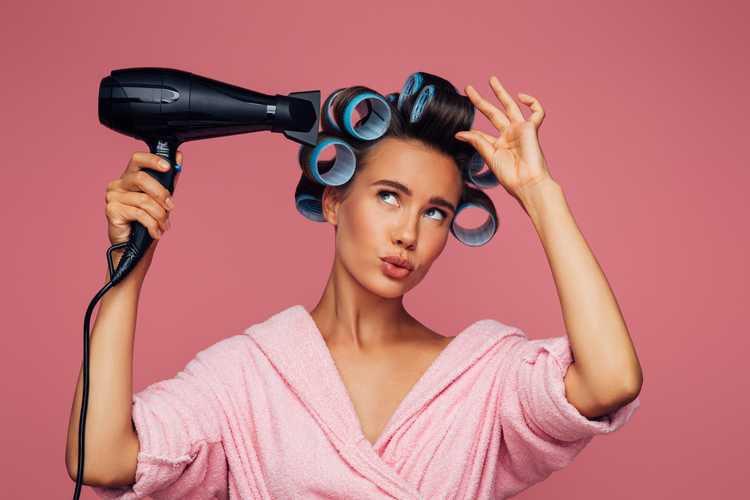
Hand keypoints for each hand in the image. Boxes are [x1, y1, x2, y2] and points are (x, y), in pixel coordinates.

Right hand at [105, 150, 181, 244]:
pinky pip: (139, 214)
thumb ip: (168, 179)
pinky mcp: (112, 210)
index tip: (168, 167)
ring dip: (159, 215)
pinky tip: (155, 232)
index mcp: (129, 177)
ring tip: (164, 226)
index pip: (137, 159)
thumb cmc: (146, 221)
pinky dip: (152, 225)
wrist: (134, 247)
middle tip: (171, 207)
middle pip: (142, 179)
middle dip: (162, 194)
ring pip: (144, 200)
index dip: (153, 160)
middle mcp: (118, 184)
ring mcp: (113, 197)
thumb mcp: (160, 198)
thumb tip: (178, 157)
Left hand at [455, 75, 553, 206]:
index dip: (471, 131)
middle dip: (481, 101)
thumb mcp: (489, 157)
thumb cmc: (510, 176)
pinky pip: (537, 112)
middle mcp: (509, 136)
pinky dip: (532, 102)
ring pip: (510, 106)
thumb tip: (459, 133)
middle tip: (468, 89)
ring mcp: (520, 131)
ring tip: (491, 80)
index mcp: (498, 146)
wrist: (527, 183)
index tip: (460, 132)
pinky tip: (521, 97)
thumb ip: (477, 142)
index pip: (482, 133)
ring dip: (501, 92)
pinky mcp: (531, 129)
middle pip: (493, 113)